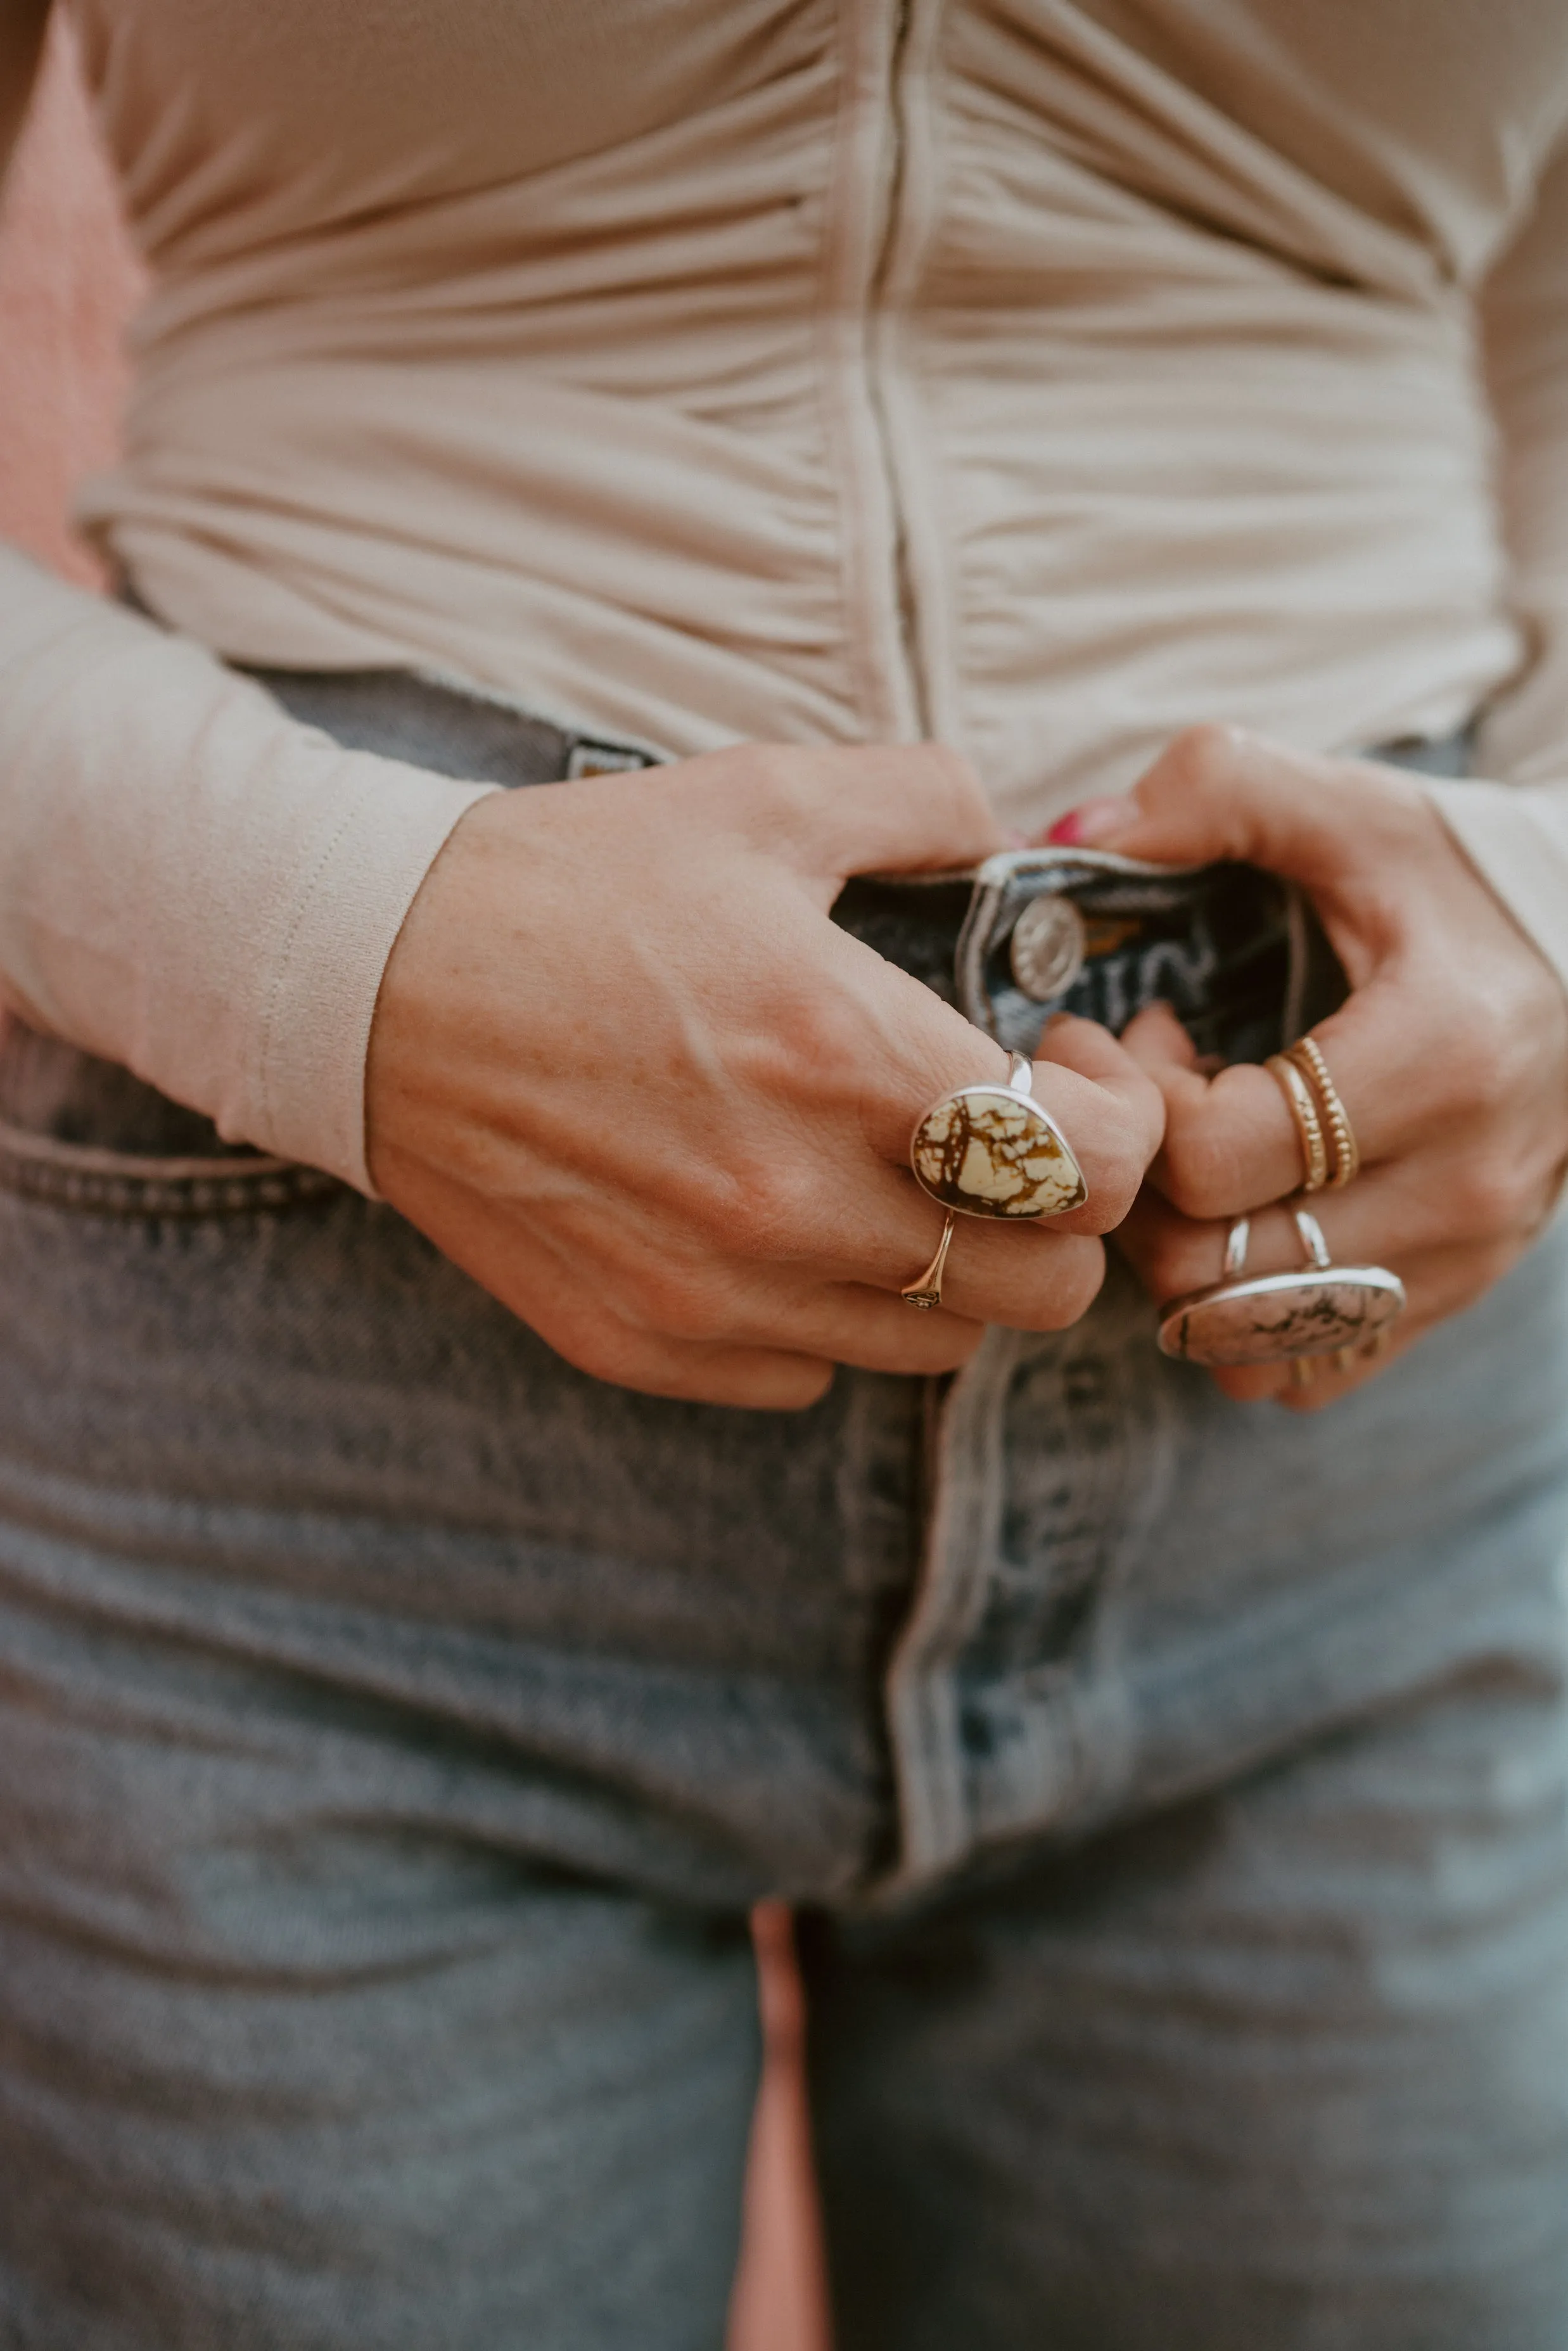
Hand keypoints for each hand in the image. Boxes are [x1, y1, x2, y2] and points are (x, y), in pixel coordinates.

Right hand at [366, 743, 1163, 1407]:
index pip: (1093, 1166)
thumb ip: (920, 799)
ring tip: (897, 1183)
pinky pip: (808, 1375)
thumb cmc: (566, 886)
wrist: (369, 983)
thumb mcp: (756, 798)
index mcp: (846, 1057)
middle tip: (1009, 1140)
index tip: (1064, 1067)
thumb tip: (1008, 826)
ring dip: (951, 1271)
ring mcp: (717, 1291)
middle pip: (1042, 1288)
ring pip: (936, 1348)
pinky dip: (831, 1317)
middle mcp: (796, 1200)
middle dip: (1060, 1215)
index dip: (1122, 1122)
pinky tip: (787, 1227)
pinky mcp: (645, 1343)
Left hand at [1048, 726, 1567, 1410]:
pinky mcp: (1452, 1298)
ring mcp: (1463, 1259)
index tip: (1148, 1029)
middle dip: (1141, 1187)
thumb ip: (1215, 789)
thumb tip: (1078, 831)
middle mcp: (1463, 1186)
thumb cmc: (1466, 879)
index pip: (1213, 1159)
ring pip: (1243, 1338)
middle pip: (1210, 1269)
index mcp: (1442, 1060)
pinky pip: (1302, 1370)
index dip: (1140, 1099)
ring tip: (1200, 1162)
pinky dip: (1241, 1315)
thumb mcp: (1354, 804)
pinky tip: (1249, 1219)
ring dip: (1180, 1260)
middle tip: (1159, 1100)